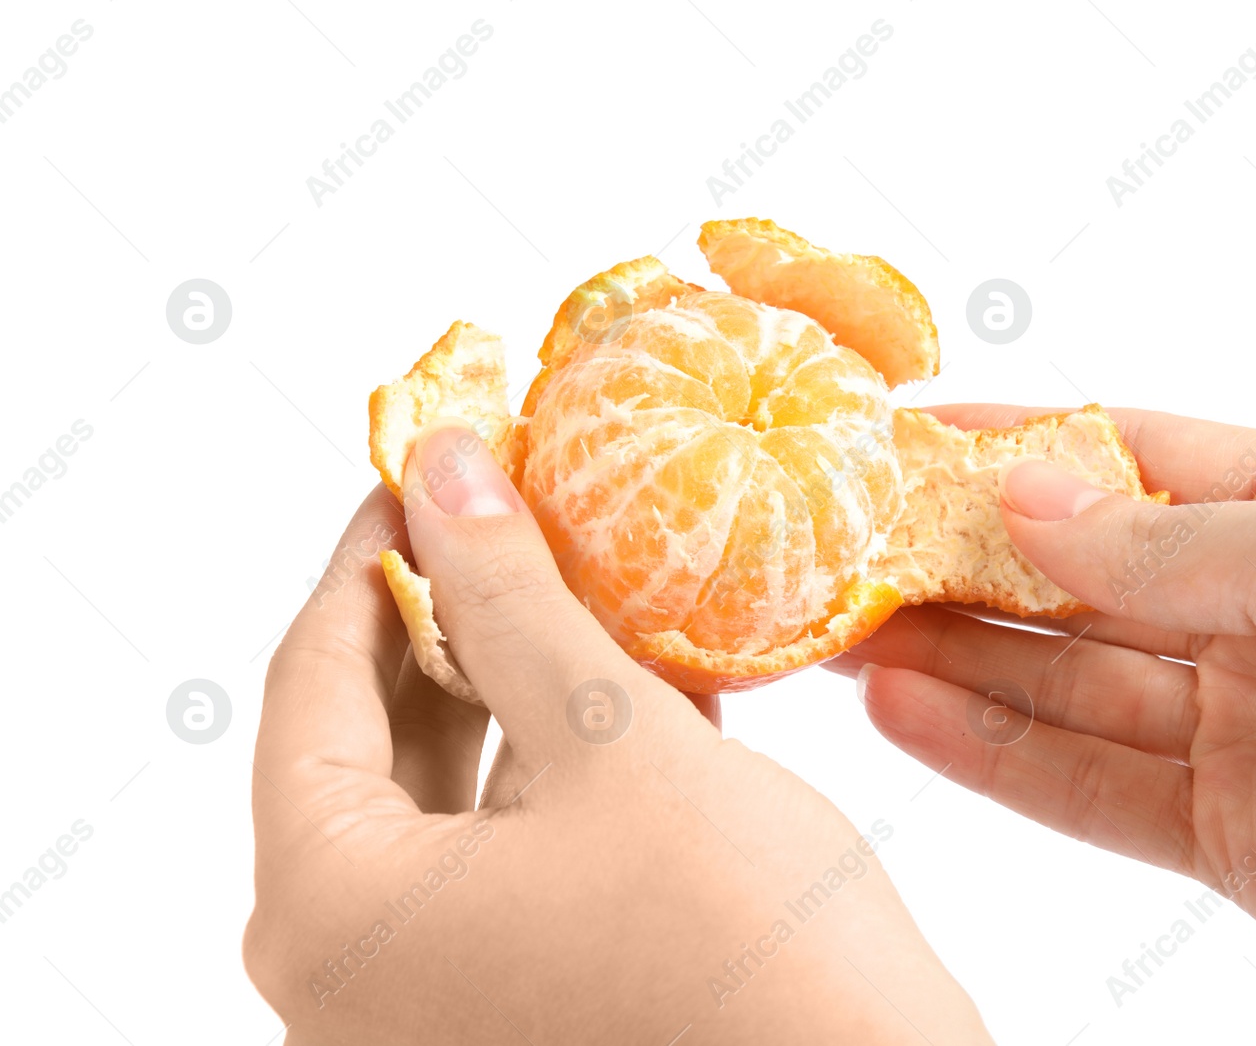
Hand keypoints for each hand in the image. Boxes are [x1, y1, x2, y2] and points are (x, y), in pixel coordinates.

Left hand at [245, 423, 991, 1044]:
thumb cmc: (744, 949)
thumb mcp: (614, 741)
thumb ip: (510, 597)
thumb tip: (445, 470)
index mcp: (331, 913)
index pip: (308, 683)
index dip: (372, 556)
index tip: (425, 467)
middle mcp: (347, 981)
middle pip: (368, 747)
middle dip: (443, 619)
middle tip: (501, 515)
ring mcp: (424, 1009)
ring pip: (441, 804)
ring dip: (506, 691)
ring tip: (569, 586)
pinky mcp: (501, 1012)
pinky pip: (495, 864)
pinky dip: (547, 775)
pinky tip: (619, 691)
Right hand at [830, 404, 1255, 1045]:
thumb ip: (1168, 539)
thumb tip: (1029, 500)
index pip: (1143, 460)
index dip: (1020, 450)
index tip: (904, 442)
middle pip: (1092, 581)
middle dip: (966, 565)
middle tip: (842, 554)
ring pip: (1076, 688)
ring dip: (959, 663)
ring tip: (845, 642)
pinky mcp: (1248, 842)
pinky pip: (1099, 788)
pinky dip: (1000, 756)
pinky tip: (911, 718)